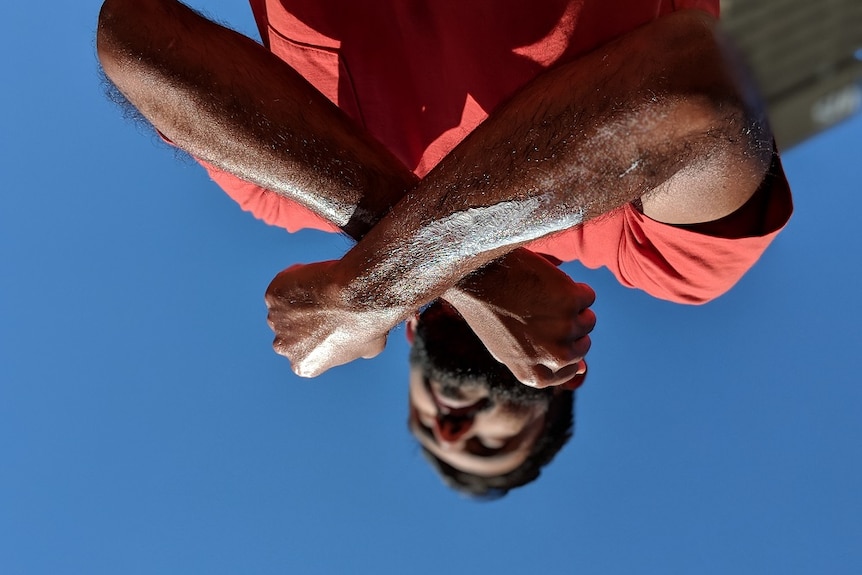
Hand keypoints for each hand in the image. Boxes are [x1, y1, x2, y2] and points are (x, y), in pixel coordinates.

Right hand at [265, 261, 403, 376]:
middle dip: (302, 321)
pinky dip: (292, 280)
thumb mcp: (370, 347)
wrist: (357, 295)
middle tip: (326, 305)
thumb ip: (355, 350)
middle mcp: (284, 348)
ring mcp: (275, 320)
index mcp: (304, 366)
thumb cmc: (368, 323)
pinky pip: (282, 286)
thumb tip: (363, 348)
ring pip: (283, 308)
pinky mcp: (273, 296)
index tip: (331, 322)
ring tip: (323, 289)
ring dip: (296, 300)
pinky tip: (314, 277)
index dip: (318, 335)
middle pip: (288, 332)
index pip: (305, 352)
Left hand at [443, 249, 595, 387]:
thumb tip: (582, 370)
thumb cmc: (489, 314)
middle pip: (582, 345)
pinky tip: (545, 283)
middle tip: (536, 311)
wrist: (475, 277)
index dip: (559, 346)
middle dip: (567, 328)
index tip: (542, 331)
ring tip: (539, 297)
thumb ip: (543, 366)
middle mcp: (555, 358)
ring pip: (588, 320)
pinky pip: (587, 296)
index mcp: (536, 376)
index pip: (570, 370)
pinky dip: (572, 287)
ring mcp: (565, 329)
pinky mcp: (571, 301)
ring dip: (570, 307)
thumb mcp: (510, 351)